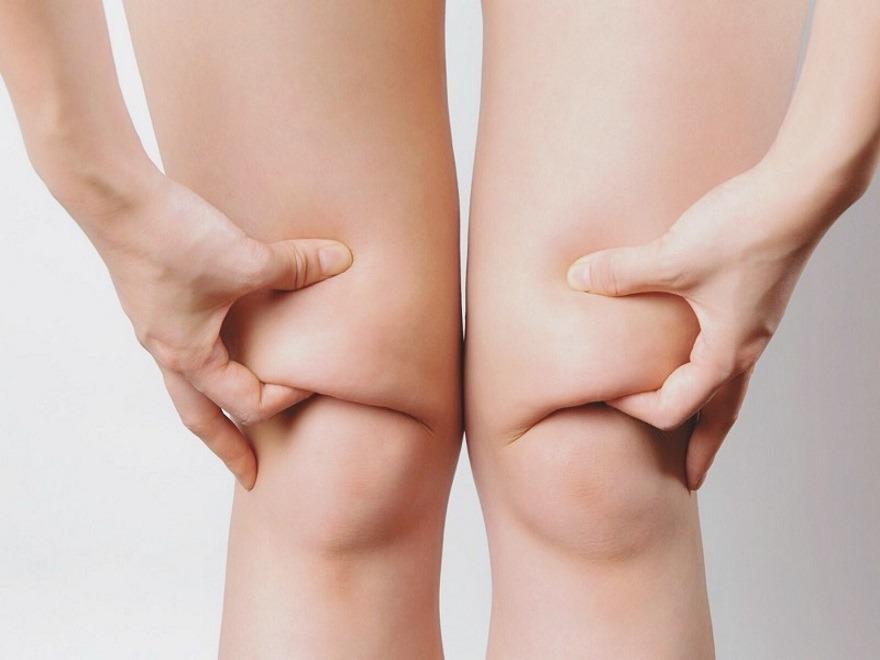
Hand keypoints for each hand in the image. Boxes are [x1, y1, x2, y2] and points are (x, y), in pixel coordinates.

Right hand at [71, 169, 351, 488]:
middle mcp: (169, 353)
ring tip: (237, 424)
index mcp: (189, 357)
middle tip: (253, 478)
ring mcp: (158, 332)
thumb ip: (297, 266)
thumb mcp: (245, 258)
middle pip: (200, 420)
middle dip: (229, 451)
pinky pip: (186, 354)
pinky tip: (226, 350)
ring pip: (188, 390)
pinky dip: (208, 368)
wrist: (116, 200)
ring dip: (215, 412)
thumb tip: (342, 261)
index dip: (284, 397)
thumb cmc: (172, 238)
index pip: (245, 401)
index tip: (314, 381)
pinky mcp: (157, 306)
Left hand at [566, 163, 838, 489]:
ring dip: (709, 416)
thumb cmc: (746, 230)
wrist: (800, 193)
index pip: (674, 407)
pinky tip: (697, 357)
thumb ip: (620, 272)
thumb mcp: (673, 256)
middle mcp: (743, 349)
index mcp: (724, 353)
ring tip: (694, 432)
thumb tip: (577, 278)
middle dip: (701, 451)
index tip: (603, 392)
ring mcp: (752, 329)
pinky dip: (712, 375)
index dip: (634, 407)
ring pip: (730, 390)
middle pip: (720, 418)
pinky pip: (730, 357)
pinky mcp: (752, 305)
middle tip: (689, 479)